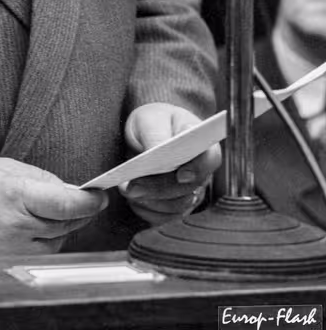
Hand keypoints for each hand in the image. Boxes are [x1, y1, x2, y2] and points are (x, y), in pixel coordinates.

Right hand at [0, 157, 107, 257]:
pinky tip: (30, 229)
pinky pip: (40, 256)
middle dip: (77, 211)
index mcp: (16, 195)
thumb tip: (74, 192)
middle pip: (66, 224)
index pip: (66, 204)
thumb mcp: (9, 169)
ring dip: (58, 228)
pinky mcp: (7, 265)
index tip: (100, 196)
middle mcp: (16, 227)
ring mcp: (11, 251)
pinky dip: (43, 243)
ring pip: (56, 242)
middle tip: (77, 200)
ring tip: (38, 212)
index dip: (88, 201)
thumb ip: (44, 180)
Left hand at [119, 103, 220, 226]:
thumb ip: (155, 133)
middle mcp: (202, 172)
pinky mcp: (178, 208)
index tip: (179, 174)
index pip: (210, 158)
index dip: (197, 169)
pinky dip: (147, 211)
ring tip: (127, 190)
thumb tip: (157, 150)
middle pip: (189, 189)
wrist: (145, 134)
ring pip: (177, 207)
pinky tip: (134, 200)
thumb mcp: (149, 119)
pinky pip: (166, 218)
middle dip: (159, 189)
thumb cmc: (151, 122)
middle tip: (131, 186)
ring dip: (150, 201)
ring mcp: (192, 192)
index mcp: (202, 144)